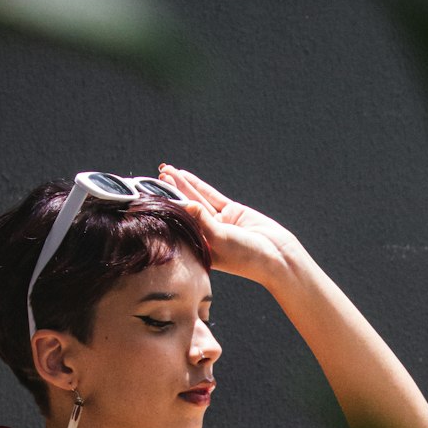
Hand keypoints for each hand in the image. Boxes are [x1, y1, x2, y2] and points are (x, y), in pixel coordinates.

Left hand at [159, 165, 297, 285]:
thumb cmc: (247, 257)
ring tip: (166, 171)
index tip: (152, 195)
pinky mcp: (231, 212)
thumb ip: (203, 222)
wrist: (276, 255)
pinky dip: (199, 186)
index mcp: (200, 249)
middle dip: (171, 193)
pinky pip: (211, 196)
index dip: (166, 209)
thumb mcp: (221, 240)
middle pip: (185, 210)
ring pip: (197, 200)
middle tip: (156, 177)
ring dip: (183, 185)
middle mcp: (207, 236)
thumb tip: (186, 204)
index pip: (178, 225)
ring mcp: (219, 223)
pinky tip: (185, 176)